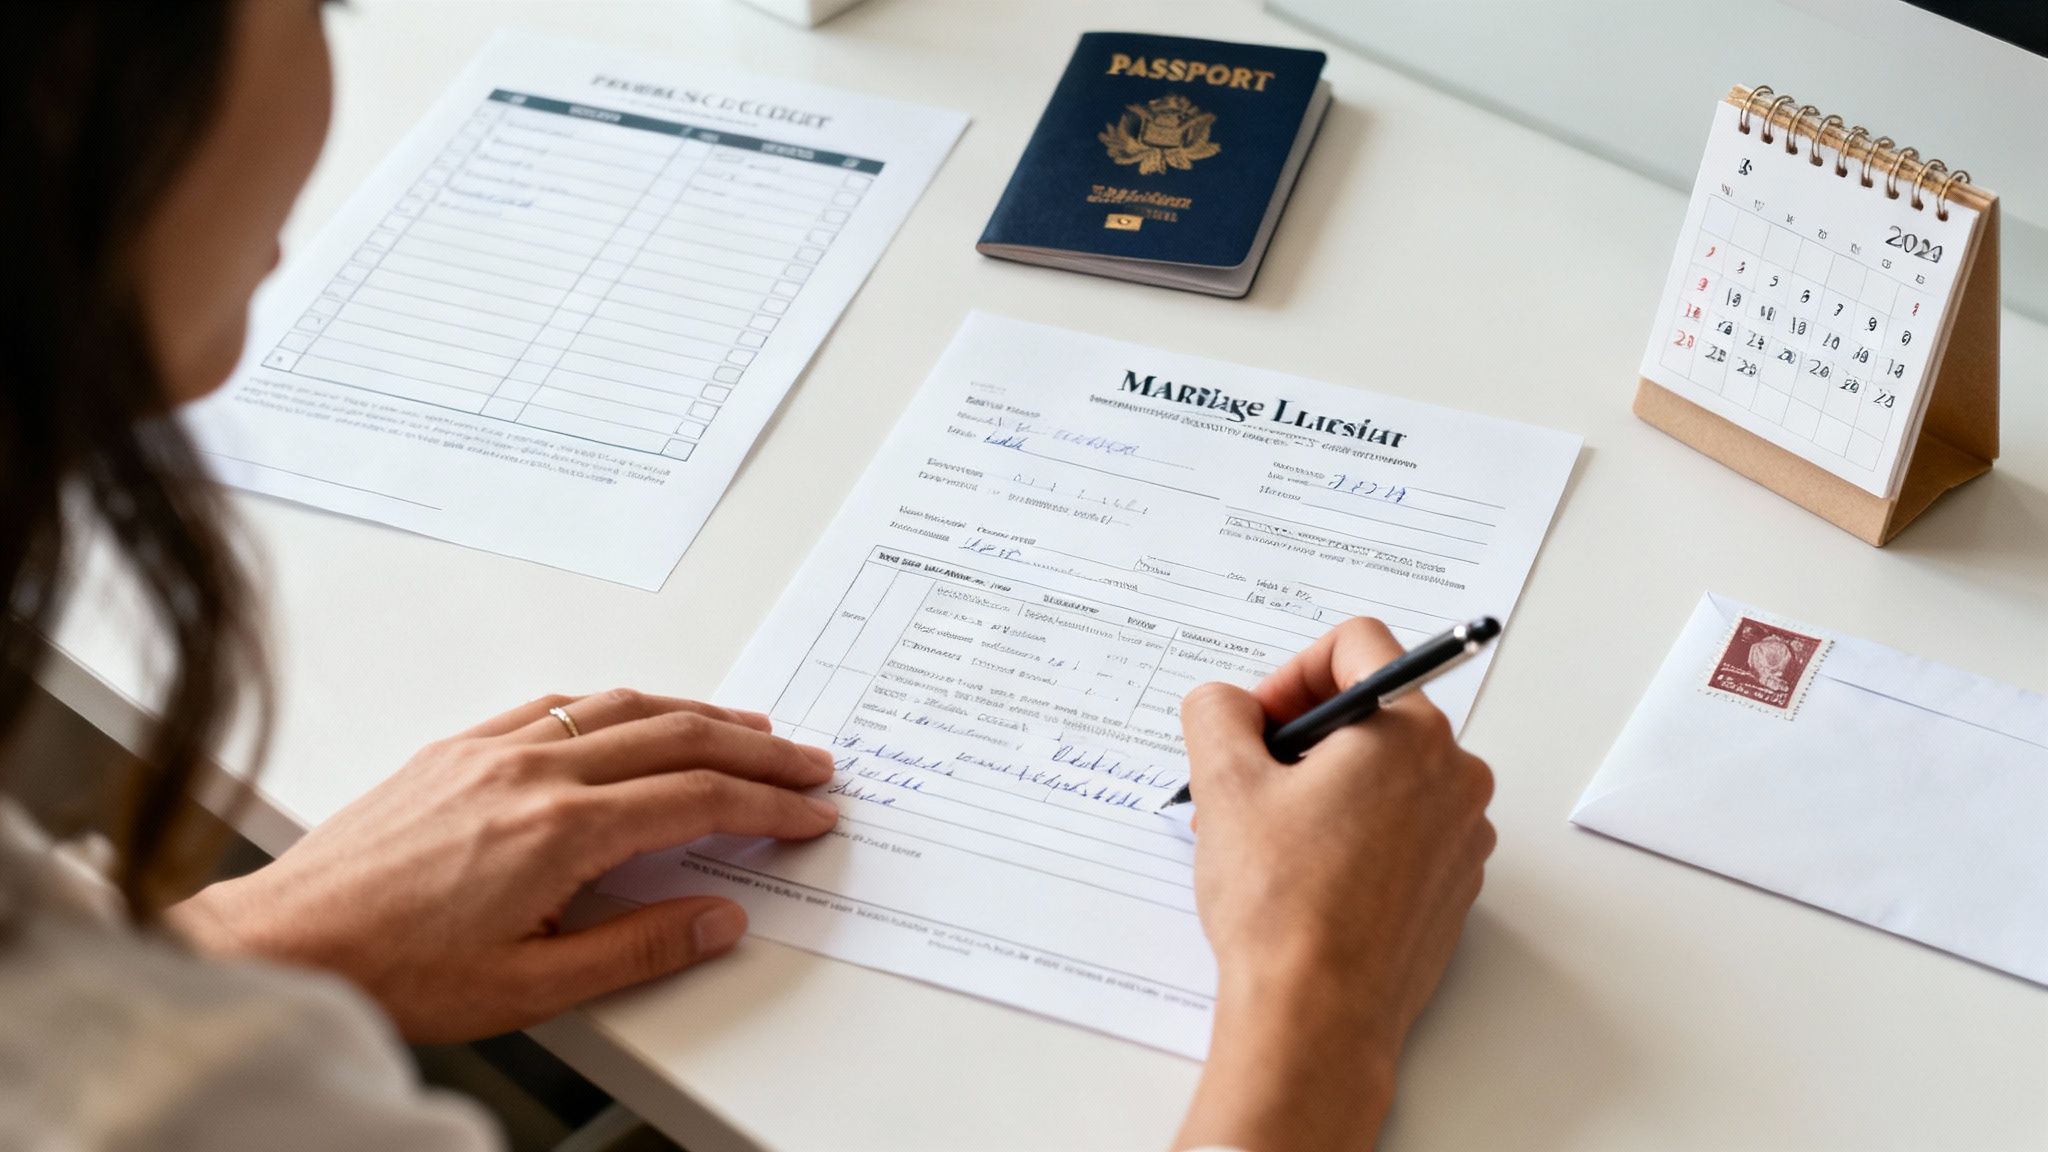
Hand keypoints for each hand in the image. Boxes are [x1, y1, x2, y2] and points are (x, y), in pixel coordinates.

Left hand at [168, 690, 837, 1042]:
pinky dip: (622, 704)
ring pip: (623, 707)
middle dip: (756, 750)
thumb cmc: (394, 970)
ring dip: (699, 713)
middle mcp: (534, 771)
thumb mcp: (531, 988)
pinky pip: (561, 703)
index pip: (697, 800)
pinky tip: (639, 714)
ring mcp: (493, 749)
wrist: (284, 941)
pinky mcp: (458, 746)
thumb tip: (720, 919)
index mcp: (561, 830)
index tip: (809, 811)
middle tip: (808, 763)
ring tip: (749, 728)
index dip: (767, 805)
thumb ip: (640, 948)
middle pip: (677, 739)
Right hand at [1173, 618, 1495, 1151]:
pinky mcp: (1452, 885)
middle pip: (1371, 712)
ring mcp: (1461, 835)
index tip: (1258, 720)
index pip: (1357, 646)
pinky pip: (1402, 827)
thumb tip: (1226, 704)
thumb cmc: (1284, 907)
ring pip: (1384, 772)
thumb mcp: (1224, 785)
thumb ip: (1217, 714)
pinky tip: (1305, 874)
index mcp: (1410, 733)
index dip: (1290, 672)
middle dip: (1302, 736)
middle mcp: (1453, 775)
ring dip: (1324, 786)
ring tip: (1269, 838)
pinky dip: (1353, 832)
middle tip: (1248, 782)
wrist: (1317, 1016)